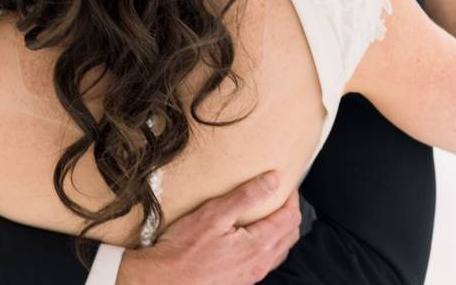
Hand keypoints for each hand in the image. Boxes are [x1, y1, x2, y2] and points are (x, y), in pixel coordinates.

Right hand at [117, 171, 300, 284]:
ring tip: (269, 214)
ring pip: (279, 251)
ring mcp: (250, 276)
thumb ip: (246, 196)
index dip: (291, 198)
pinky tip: (251, 237)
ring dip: (280, 231)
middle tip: (280, 196)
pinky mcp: (239, 282)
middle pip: (290, 236)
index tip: (285, 184)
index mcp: (258, 246)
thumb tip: (272, 180)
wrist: (163, 281)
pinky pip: (265, 262)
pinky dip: (268, 245)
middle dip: (289, 213)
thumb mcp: (213, 214)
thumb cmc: (183, 250)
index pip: (290, 219)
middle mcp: (259, 265)